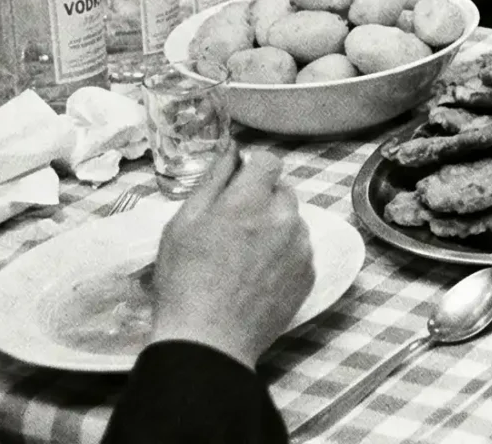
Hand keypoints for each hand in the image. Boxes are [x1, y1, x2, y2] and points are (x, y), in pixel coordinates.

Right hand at [150, 146, 314, 367]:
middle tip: (234, 229)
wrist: (209, 340)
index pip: (269, 161)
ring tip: (244, 258)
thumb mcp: (183, 223)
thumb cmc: (185, 279)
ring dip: (275, 228)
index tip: (237, 188)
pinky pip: (299, 251)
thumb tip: (233, 152)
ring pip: (292, 222)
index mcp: (252, 199)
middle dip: (262, 201)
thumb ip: (213, 181)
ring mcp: (301, 248)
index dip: (252, 171)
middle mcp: (285, 217)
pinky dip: (284, 256)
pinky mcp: (309, 275)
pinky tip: (257, 277)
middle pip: (282, 192)